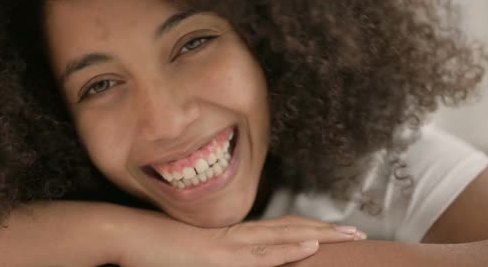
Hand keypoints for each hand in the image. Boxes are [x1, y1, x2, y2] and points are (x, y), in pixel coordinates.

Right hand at [118, 213, 365, 266]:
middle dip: (328, 230)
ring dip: (319, 235)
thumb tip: (236, 259)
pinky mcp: (216, 255)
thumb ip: (220, 254)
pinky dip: (286, 249)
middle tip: (359, 232)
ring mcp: (228, 244)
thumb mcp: (194, 254)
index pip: (280, 229)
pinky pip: (258, 253)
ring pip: (283, 236)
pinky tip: (309, 245)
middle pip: (290, 228)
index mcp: (233, 234)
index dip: (310, 228)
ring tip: (349, 236)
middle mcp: (236, 234)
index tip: (336, 231)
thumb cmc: (155, 246)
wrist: (127, 235)